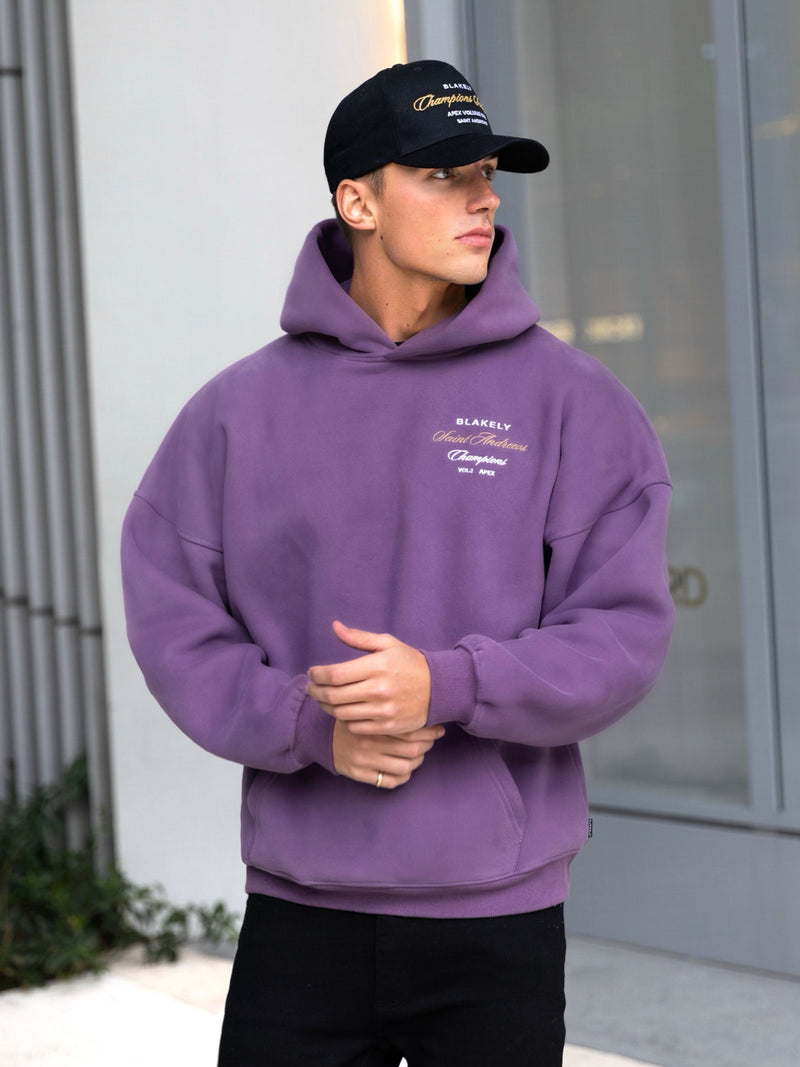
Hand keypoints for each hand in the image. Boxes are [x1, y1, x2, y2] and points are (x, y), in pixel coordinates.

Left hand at [306, 621, 431, 733]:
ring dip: (326, 707)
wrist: (439, 688)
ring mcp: (384, 710)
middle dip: (316, 692)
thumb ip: (359, 638)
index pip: (334, 674)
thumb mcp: (388, 644)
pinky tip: (342, 711)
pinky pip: (355, 727)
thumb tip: (335, 627)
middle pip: (334, 696)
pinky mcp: (388, 726)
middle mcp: (379, 689)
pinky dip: (344, 720)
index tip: (312, 673)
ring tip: (323, 700)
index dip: (317, 675)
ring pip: (341, 713)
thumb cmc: (410, 663)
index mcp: (377, 666)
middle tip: (311, 688)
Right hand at [332, 720, 443, 788]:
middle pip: (411, 751)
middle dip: (426, 746)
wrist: (322, 735)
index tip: (437, 729)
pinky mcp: (359, 774)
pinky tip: (403, 769)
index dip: (429, 732)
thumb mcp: (368, 708)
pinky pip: (389, 781)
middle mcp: (370, 742)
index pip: (410, 732)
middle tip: (430, 741)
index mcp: (374, 724)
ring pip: (404, 767)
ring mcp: (365, 760)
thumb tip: (423, 709)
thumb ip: (390, 710)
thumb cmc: (353, 719)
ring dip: (416, 762)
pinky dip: (402, 777)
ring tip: (417, 755)